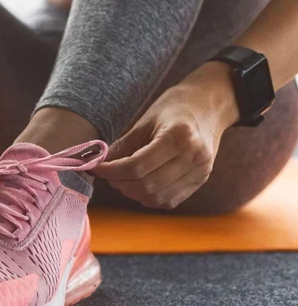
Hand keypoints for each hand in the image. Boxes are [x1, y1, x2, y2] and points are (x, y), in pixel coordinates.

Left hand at [93, 66, 237, 209]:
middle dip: (119, 183)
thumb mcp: (146, 120)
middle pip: (147, 185)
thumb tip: (97, 162)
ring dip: (132, 192)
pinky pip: (169, 200)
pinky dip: (148, 197)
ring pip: (157, 197)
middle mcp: (194, 158)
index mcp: (179, 137)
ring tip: (121, 178)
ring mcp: (200, 172)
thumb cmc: (175, 107)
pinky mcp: (201, 181)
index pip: (136, 166)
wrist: (211, 105)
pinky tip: (138, 184)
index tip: (95, 167)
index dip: (110, 171)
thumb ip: (123, 145)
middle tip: (107, 173)